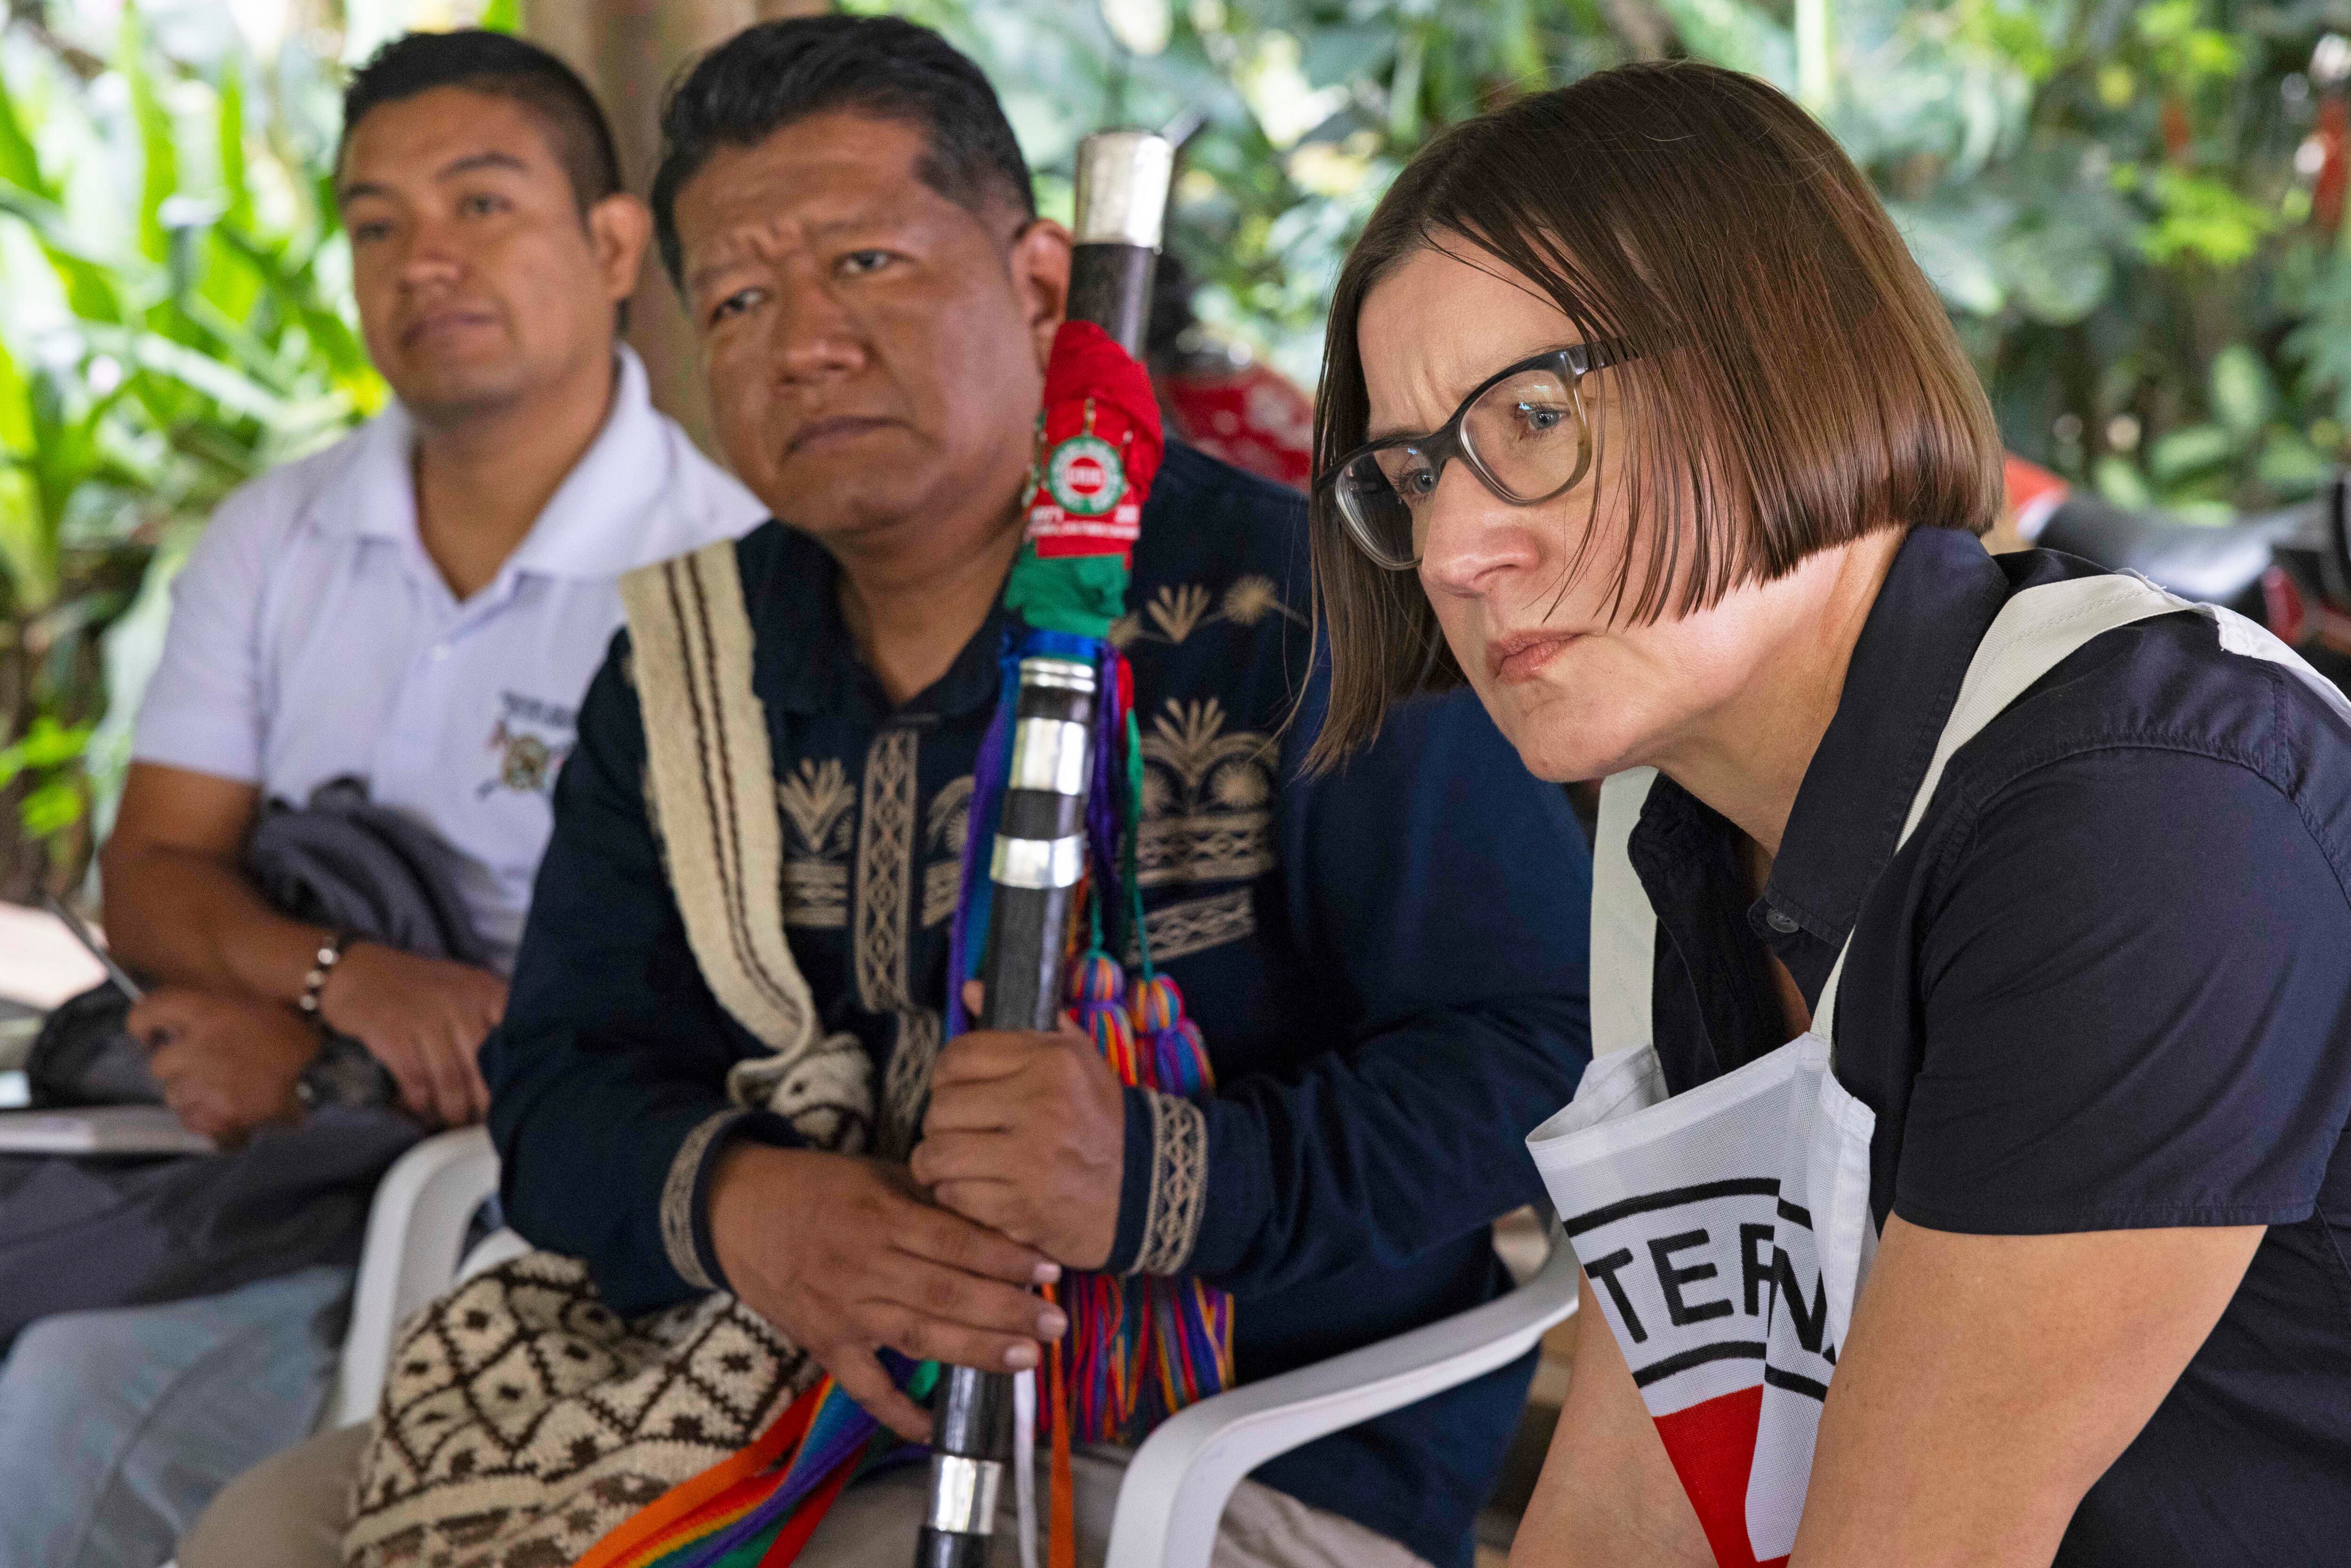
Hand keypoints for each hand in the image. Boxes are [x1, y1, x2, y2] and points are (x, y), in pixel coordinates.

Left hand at [128, 987, 317, 1142]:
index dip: (141, 1024)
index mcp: (208, 1012)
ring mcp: (207, 1085)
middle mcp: (199, 1047)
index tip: (148, 1035)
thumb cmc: (294, 1036)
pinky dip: (207, 1121)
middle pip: (159, 1064)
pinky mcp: (220, 1116)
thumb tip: (177, 1026)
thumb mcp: (253, 1006)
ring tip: (225, 1091)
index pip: (148, 1011)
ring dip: (192, 1096)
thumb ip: (213, 1012)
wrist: (329, 1072)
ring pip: (174, 1097)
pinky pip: (193, 1122)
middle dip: (178, 1068)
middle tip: (205, 1067)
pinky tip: (230, 1111)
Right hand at [317, 942, 502, 1126]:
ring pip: (450, 1080)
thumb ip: (490, 1016)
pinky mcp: (393, 1034)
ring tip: (454, 1120)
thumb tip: (515, 1066)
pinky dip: (421, 1102)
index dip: (514, 1074)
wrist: (356, 972)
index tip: (514, 1097)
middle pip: (483, 1067)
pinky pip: (416, 1081)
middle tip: (483, 1120)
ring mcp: (425, 1017)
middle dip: (484, 1102)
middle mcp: (459, 1002)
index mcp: (484, 990)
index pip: (514, 1038)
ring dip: (453, 1109)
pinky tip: (423, 1109)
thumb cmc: (417, 987)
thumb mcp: (463, 988)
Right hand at [707, 1144, 1065, 1441]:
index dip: (1004, 1258)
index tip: (1050, 1269)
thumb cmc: (821, 1188)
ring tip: (1026, 1360)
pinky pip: (865, 1388)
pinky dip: (900, 1411)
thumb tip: (999, 1218)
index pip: (954, 1241)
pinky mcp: (825, 1345)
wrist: (740, 1212)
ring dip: (975, 1351)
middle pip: (945, 1292)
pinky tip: (937, 1427)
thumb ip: (933, 1198)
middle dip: (1006, 1310)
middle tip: (1056, 1325)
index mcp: (881, 1215)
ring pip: (918, 1336)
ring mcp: (843, 1311)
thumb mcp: (878, 1174)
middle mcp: (865, 1265)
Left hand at [910, 1005, 1125, 1270]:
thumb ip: (1025, 1024)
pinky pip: (953, 1194)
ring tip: (951, 1162)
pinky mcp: (1020, 1206)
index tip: (954, 1087)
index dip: (946, 1073)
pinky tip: (971, 1189)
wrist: (1144, 1189)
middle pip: (942, 1106)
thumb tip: (969, 988)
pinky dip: (953, 1195)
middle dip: (940, 1120)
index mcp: (1053, 1062)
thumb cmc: (1101, 1121)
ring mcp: (1029, 1159)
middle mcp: (1041, 1106)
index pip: (958, 1055)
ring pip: (938, 1152)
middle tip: (955, 1128)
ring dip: (935, 1161)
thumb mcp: (1078, 1060)